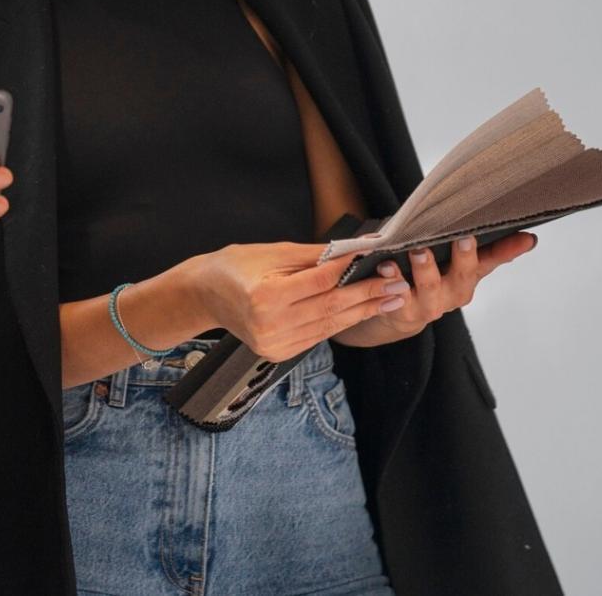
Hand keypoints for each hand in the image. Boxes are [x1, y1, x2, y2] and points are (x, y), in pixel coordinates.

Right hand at [191, 243, 410, 361]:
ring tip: (390, 298)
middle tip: (398, 285)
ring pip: (329, 325)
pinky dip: (341, 322)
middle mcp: (270, 324)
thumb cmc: (236, 266)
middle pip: (331, 307)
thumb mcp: (273, 252)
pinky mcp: (277, 353)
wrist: (204, 295)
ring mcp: (274, 343)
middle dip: (368, 294)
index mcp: (265, 295)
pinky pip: (318, 336)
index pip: (321, 281)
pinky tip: (361, 311)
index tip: (378, 259)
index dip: (352, 269)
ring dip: (362, 311)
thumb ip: (316, 255)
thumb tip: (357, 249)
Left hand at [335, 232, 536, 347]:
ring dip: (425, 267)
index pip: (492, 260)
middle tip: (463, 238)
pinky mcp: (403, 311)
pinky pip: (396, 296)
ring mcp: (429, 305)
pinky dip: (391, 280)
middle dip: (464, 257)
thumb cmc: (431, 277)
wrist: (400, 314)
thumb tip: (527, 237)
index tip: (527, 238)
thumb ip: (485, 250)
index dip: (509, 250)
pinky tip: (386, 266)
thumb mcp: (457, 264)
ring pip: (429, 286)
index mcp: (468, 277)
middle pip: (463, 275)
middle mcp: (453, 294)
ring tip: (418, 250)